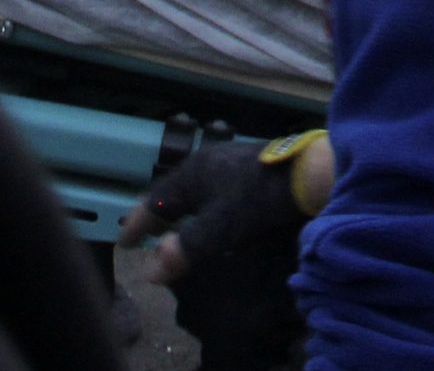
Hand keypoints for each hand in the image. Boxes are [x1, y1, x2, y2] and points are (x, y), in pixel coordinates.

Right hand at [119, 140, 310, 370]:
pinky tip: (214, 217)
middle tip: (144, 237)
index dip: (137, 224)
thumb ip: (184, 249)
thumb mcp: (218, 228)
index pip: (155, 201)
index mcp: (192, 172)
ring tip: (175, 230)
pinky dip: (205, 206)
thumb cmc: (258, 199)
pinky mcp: (253, 167)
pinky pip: (216, 189)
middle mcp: (208, 161)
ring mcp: (232, 161)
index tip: (123, 244)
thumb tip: (151, 272)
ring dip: (183, 211)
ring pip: (197, 190)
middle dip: (159, 216)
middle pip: (174, 192)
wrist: (310, 173)